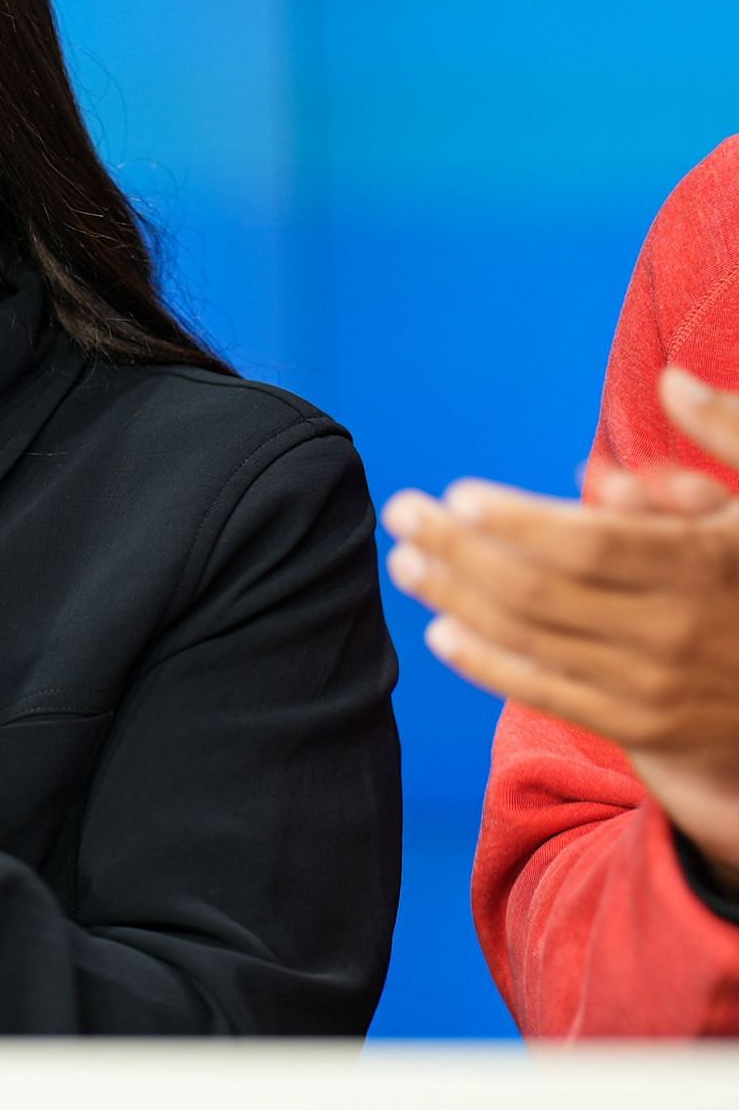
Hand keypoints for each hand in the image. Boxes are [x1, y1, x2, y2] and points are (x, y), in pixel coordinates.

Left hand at [382, 367, 738, 893]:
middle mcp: (677, 627)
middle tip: (404, 516)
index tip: (458, 494)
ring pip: (531, 640)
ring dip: (456, 600)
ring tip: (406, 564)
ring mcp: (657, 685)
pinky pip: (546, 692)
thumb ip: (729, 435)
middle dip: (460, 551)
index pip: (592, 544)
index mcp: (706, 563)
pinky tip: (441, 631)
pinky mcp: (642, 728)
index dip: (518, 522)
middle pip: (541, 591)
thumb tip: (671, 382)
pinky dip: (487, 663)